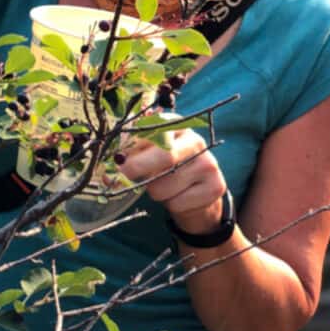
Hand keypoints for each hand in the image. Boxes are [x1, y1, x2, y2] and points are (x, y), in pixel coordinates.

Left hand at [118, 113, 227, 235]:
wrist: (198, 191)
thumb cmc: (166, 167)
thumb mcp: (149, 152)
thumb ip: (132, 153)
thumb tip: (114, 165)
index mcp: (176, 126)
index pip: (155, 132)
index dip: (135, 147)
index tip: (120, 160)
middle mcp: (196, 141)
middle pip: (164, 156)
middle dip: (139, 169)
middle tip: (128, 175)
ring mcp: (209, 164)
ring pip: (164, 186)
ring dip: (155, 192)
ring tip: (164, 186)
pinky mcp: (215, 187)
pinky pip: (176, 203)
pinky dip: (170, 204)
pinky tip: (179, 196)